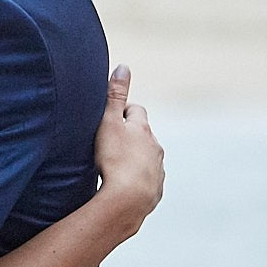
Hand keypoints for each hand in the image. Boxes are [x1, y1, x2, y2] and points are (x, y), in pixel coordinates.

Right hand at [94, 64, 162, 237]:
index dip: (122, 111)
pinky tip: (124, 185)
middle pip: (144, 135)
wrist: (128, 200)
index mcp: (143, 129)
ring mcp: (157, 169)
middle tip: (110, 141)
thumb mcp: (108, 122)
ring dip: (135, 158)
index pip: (136, 110)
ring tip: (115, 165)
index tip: (109, 118)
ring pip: (147, 157)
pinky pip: (148, 179)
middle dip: (130, 135)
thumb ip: (114, 94)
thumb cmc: (114, 158)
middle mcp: (155, 147)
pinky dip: (138, 178)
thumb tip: (123, 66)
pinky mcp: (156, 190)